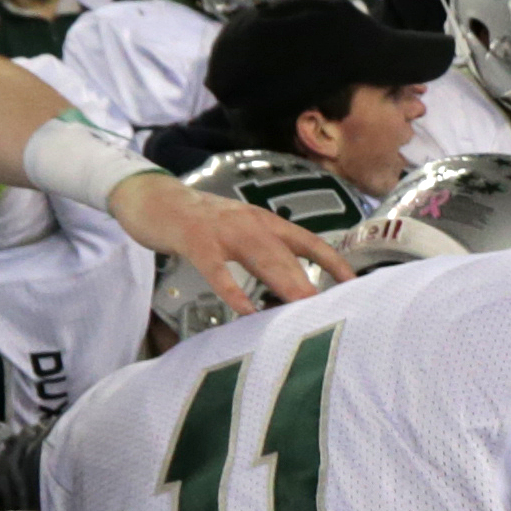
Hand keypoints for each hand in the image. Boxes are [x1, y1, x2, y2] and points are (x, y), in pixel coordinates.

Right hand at [122, 177, 340, 316]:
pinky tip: (244, 311)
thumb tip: (288, 289)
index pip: (310, 242)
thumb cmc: (200, 224)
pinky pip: (217, 270)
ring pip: (261, 260)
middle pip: (289, 257)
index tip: (356, 286)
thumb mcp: (239, 233)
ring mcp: (224, 231)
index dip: (335, 263)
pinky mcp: (196, 241)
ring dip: (284, 286)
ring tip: (303, 312)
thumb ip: (262, 255)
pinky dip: (232, 290)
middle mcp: (251, 223)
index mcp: (265, 222)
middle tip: (334, 312)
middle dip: (313, 284)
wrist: (155, 198)